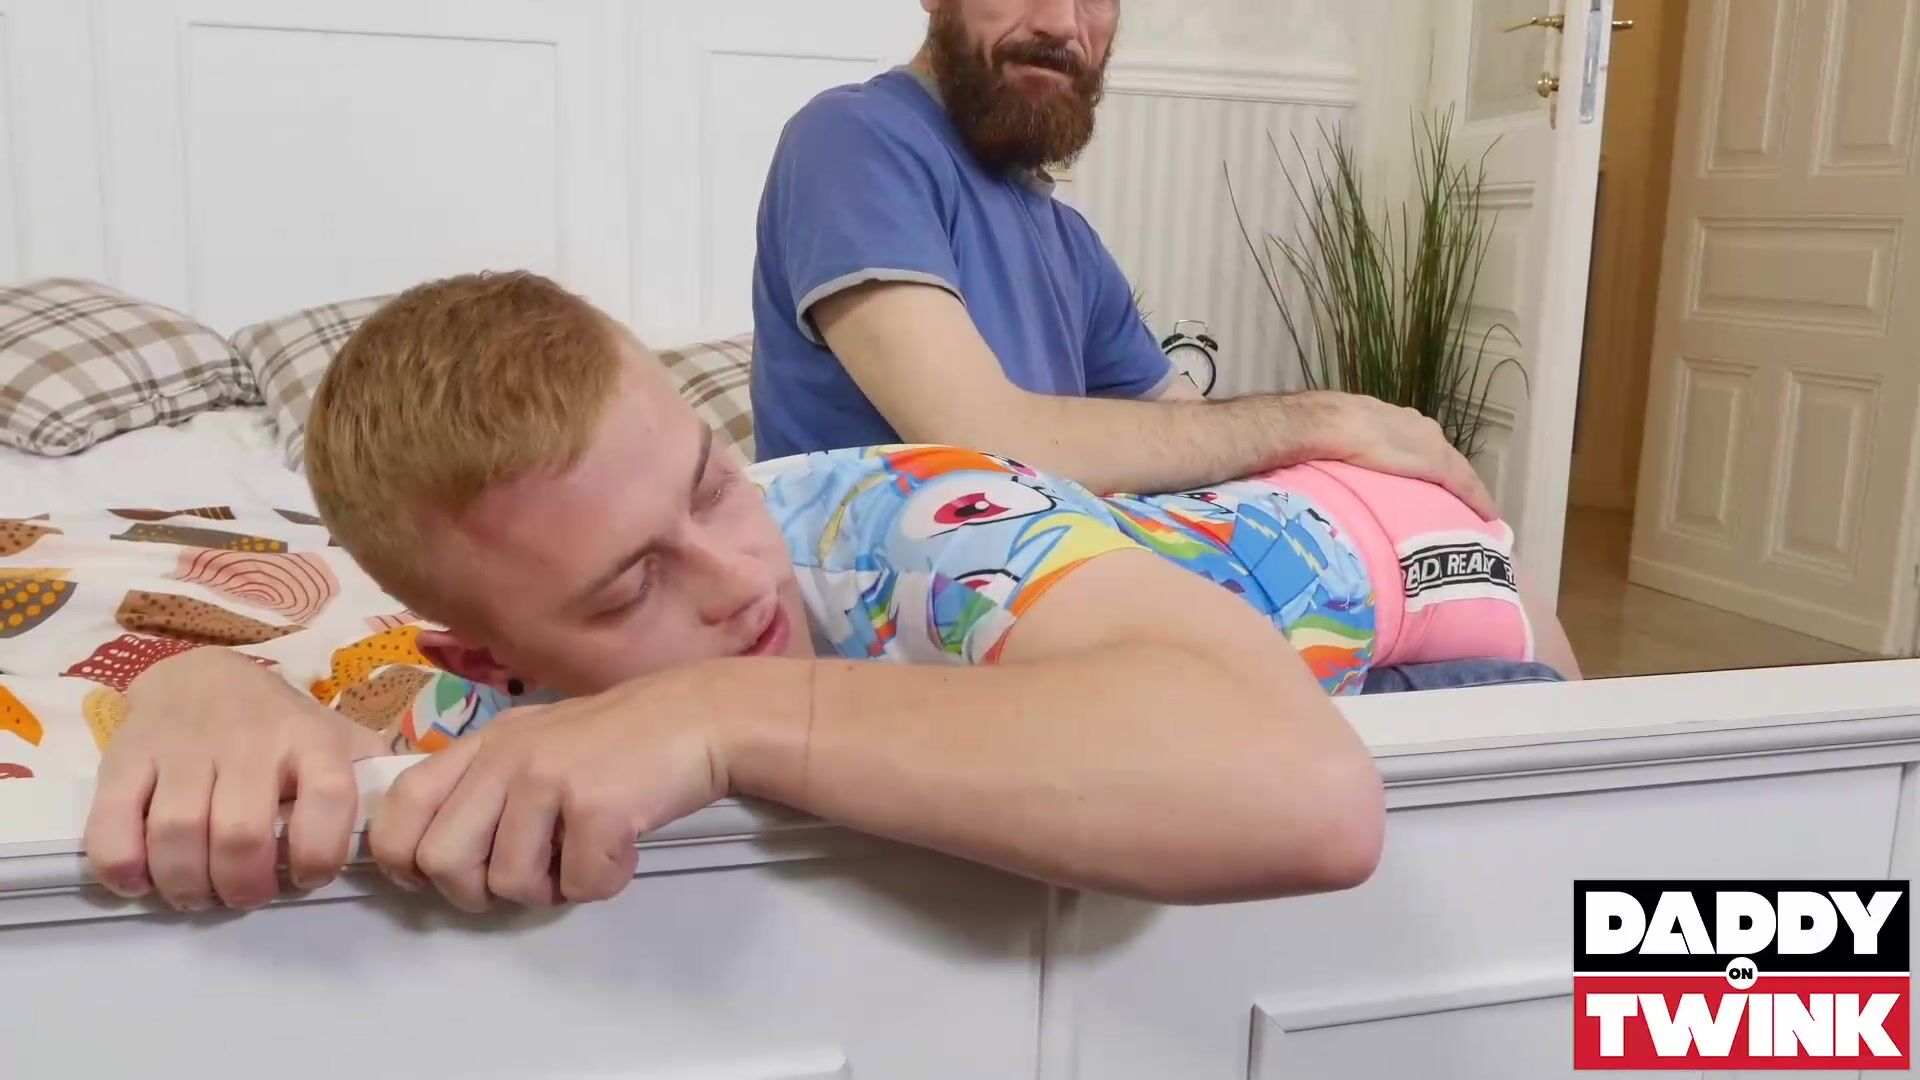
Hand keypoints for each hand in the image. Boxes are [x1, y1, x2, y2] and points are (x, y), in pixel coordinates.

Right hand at [84, 648, 388, 910]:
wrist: (198, 673)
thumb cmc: (277, 724)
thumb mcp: (335, 736)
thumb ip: (369, 777)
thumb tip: (405, 824)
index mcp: (310, 740)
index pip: (330, 800)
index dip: (318, 855)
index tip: (305, 877)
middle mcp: (249, 741)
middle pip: (241, 834)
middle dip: (242, 886)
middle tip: (243, 896)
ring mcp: (183, 747)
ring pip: (177, 834)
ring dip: (186, 884)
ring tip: (197, 894)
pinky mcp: (126, 756)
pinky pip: (113, 822)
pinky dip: (122, 866)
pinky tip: (140, 881)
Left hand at [366, 671, 733, 913]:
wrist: (700, 717)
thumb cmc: (623, 742)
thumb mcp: (539, 745)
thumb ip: (489, 785)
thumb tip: (438, 860)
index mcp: (485, 743)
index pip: (401, 805)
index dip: (404, 857)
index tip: (435, 877)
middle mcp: (506, 756)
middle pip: (441, 861)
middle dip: (478, 892)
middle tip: (526, 877)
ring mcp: (549, 777)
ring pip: (509, 884)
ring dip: (551, 889)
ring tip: (584, 855)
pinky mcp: (596, 805)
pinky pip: (578, 885)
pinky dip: (605, 881)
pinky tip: (623, 848)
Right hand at [1288, 391, 1498, 518]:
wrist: (1329, 425)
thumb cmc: (1326, 431)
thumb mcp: (1346, 441)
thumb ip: (1354, 451)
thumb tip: (1342, 467)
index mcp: (1398, 422)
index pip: (1425, 448)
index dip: (1434, 469)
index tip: (1440, 489)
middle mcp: (1421, 429)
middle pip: (1446, 458)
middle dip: (1453, 479)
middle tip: (1457, 503)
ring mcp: (1431, 445)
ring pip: (1459, 471)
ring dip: (1466, 490)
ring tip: (1471, 510)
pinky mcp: (1438, 464)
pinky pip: (1465, 485)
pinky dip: (1477, 501)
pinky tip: (1486, 516)